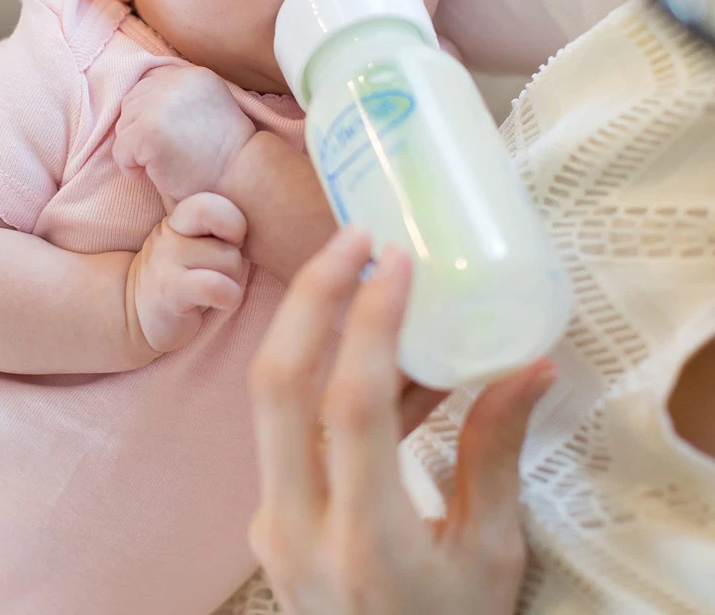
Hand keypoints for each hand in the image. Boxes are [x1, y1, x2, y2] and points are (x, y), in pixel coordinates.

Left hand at [114, 66, 255, 202]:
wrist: (239, 178)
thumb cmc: (223, 154)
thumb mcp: (209, 107)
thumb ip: (180, 96)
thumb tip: (141, 98)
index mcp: (192, 75)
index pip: (149, 85)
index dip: (150, 114)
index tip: (166, 136)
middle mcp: (175, 82)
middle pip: (132, 103)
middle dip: (140, 130)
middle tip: (165, 153)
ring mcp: (160, 105)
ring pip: (123, 126)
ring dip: (136, 149)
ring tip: (163, 163)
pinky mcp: (149, 131)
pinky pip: (120, 150)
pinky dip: (130, 167)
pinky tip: (152, 174)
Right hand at [127, 193, 247, 354]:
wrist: (134, 313)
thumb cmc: (182, 276)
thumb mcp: (194, 242)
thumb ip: (216, 224)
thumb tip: (257, 200)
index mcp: (181, 216)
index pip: (215, 203)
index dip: (234, 225)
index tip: (227, 245)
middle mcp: (171, 232)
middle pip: (233, 236)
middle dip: (235, 258)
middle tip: (219, 271)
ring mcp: (167, 259)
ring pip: (230, 262)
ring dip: (232, 281)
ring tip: (212, 288)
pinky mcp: (170, 290)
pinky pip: (217, 286)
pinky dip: (229, 297)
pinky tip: (218, 302)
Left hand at [248, 229, 556, 614]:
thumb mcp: (488, 556)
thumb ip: (495, 454)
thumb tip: (528, 365)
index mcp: (364, 543)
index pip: (351, 406)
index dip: (373, 322)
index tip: (396, 262)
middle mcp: (297, 526)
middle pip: (277, 383)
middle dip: (312, 296)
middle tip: (352, 239)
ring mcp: (270, 519)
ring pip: (271, 398)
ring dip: (316, 328)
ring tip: (370, 281)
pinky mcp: (268, 512)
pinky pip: (290, 427)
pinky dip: (331, 382)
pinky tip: (385, 364)